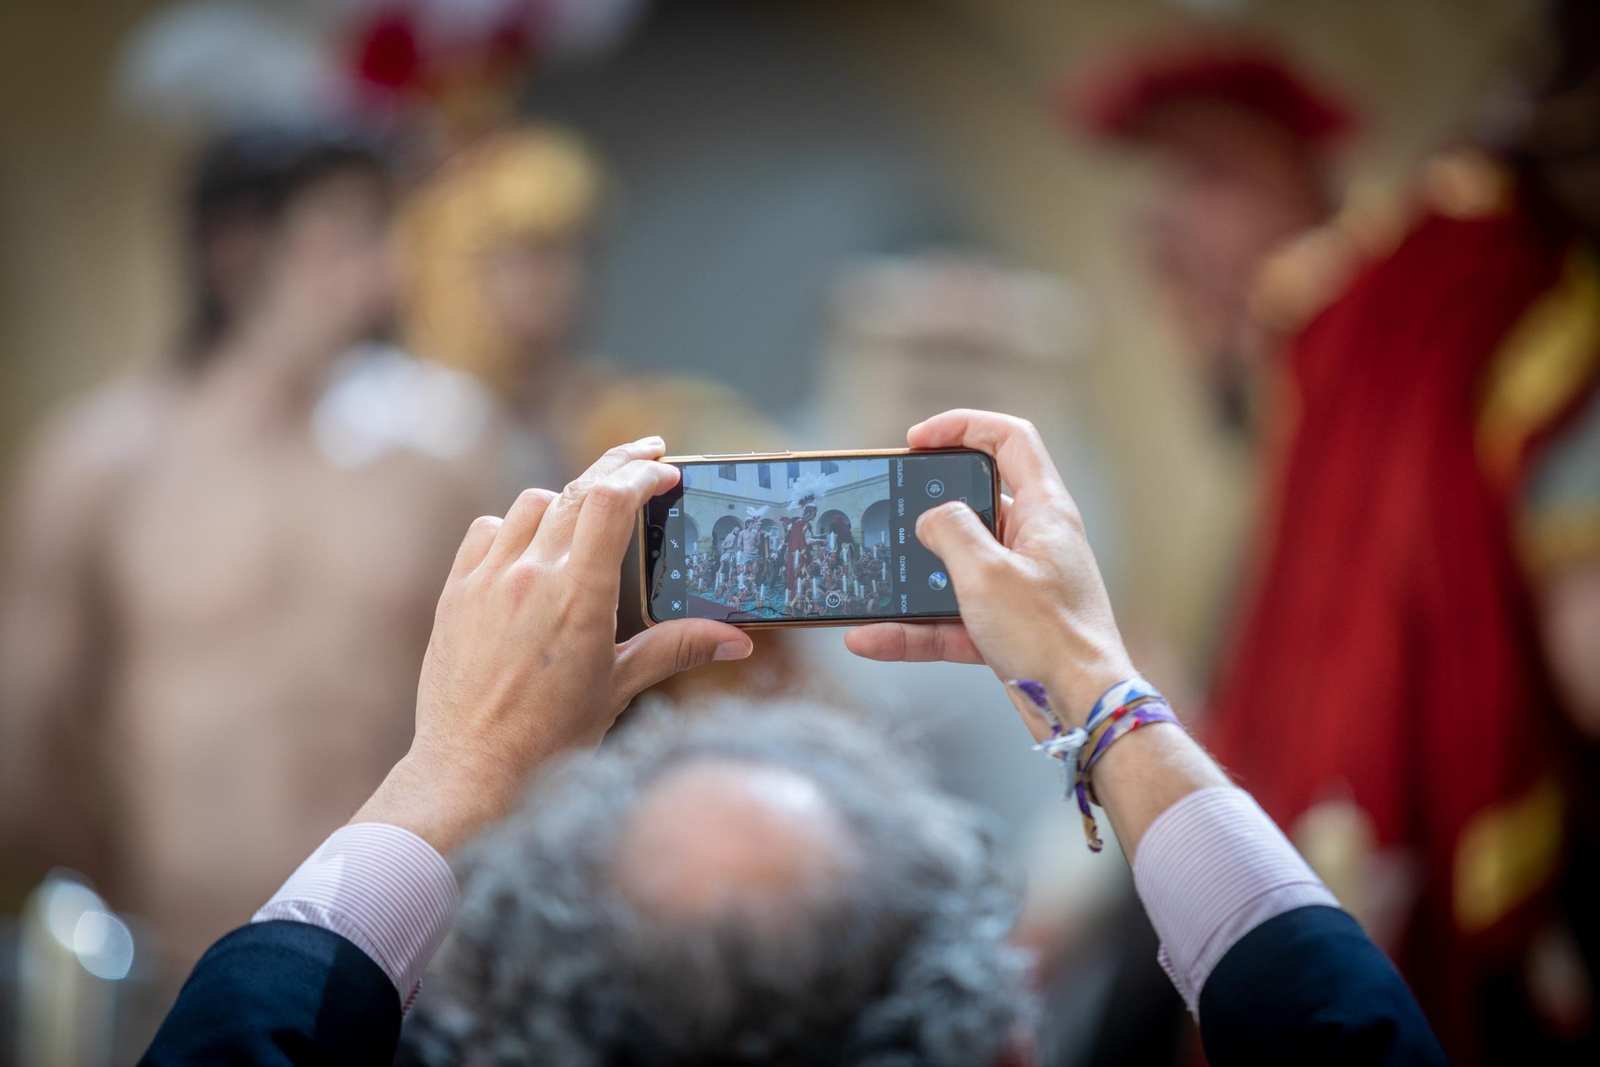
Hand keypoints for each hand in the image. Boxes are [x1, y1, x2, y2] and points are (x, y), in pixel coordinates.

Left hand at [355, 436, 752, 851]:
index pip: (611, 501)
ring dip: (566, 500)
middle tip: (648, 456)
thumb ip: (677, 649)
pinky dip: (514, 527)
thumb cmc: (550, 740)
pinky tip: (530, 547)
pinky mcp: (454, 594)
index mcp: (578, 596)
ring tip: (591, 513)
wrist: (471, 772)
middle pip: (577, 490)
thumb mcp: (620, 689)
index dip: (642, 474)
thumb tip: (740, 641)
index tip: (666, 468)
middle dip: (618, 468)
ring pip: (531, 504)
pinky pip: (485, 532)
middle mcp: (529, 576)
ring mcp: (486, 581)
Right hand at [845, 410, 1133, 731]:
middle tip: (887, 509)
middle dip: (925, 508)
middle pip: (974, 503)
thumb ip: (949, 530)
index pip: (1010, 440)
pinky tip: (871, 637)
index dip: (963, 426)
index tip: (918, 440)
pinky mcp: (1005, 627)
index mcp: (1043, 511)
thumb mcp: (986, 573)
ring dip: (911, 578)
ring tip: (870, 579)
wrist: (1082, 710)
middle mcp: (1034, 542)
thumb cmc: (1050, 638)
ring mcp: (1019, 586)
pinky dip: (912, 628)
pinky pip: (948, 619)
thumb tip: (929, 518)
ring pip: (954, 567)